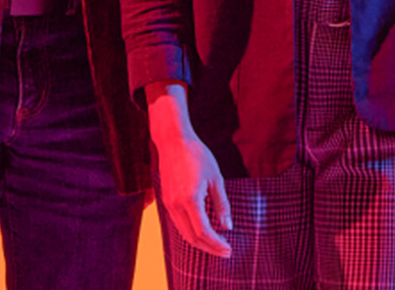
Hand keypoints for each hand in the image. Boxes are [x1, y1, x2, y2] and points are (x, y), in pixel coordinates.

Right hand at [146, 82, 231, 256]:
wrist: (173, 141)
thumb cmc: (197, 155)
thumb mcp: (216, 178)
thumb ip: (222, 204)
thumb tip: (228, 227)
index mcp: (190, 199)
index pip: (204, 232)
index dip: (217, 244)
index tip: (229, 249)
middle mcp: (176, 205)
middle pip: (192, 238)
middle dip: (210, 248)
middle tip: (225, 252)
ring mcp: (168, 203)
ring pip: (183, 233)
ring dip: (200, 242)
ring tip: (216, 245)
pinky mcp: (166, 200)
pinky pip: (178, 223)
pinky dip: (190, 232)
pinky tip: (202, 231)